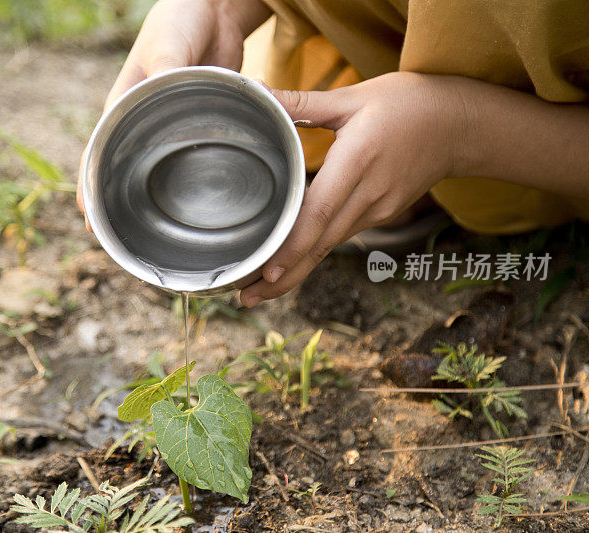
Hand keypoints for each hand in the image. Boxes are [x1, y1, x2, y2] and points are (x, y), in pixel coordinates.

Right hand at [77, 0, 270, 230]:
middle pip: (127, 171)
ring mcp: (172, 126)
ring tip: (162, 236)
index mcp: (125, 105)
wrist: (215, 6)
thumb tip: (166, 98)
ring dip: (158, 198)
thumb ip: (166, 71)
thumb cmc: (180, 19)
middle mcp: (145, 122)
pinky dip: (192, 178)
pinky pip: (192, 157)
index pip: (100, 153)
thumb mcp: (167, 44)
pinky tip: (199, 204)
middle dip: (123, 206)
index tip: (91, 223)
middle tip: (128, 244)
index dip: (92, 190)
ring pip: (160, 170)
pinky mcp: (199, 124)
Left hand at [239, 72, 467, 306]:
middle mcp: (368, 194)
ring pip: (330, 246)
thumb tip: (258, 92)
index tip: (266, 271)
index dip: (293, 246)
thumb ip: (302, 102)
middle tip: (246, 299)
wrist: (463, 125)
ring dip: (295, 271)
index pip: (319, 212)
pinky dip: (314, 254)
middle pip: (321, 243)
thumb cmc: (407, 104)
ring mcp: (378, 209)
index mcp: (358, 161)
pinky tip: (290, 267)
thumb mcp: (354, 97)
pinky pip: (341, 236)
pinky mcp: (382, 214)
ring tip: (258, 292)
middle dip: (283, 276)